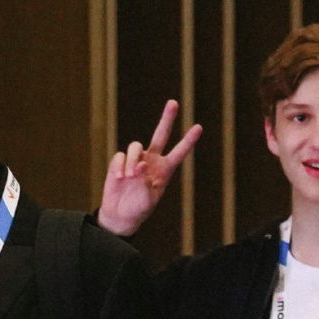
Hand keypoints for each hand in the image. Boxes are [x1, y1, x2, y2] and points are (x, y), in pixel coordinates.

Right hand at [96, 100, 202, 238]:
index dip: (188, 140)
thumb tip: (141, 164)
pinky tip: (120, 178)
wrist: (120, 214)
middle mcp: (152, 160)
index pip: (179, 152)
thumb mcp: (147, 200)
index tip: (199, 127)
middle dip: (167, 118)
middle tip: (173, 103)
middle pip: (160, 134)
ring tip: (129, 177)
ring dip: (133, 159)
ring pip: (136, 146)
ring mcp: (136, 159)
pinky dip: (120, 166)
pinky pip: (121, 156)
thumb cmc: (138, 209)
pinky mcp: (120, 161)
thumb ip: (146, 182)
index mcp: (165, 170)